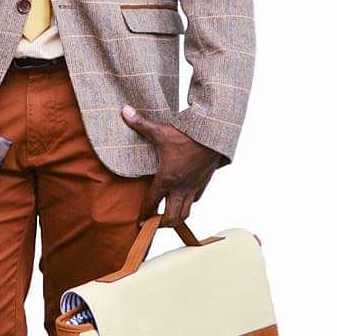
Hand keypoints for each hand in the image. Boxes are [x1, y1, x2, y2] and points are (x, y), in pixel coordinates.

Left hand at [121, 105, 223, 224]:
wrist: (213, 134)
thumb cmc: (186, 134)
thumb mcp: (160, 130)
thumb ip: (140, 123)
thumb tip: (123, 111)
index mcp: (167, 178)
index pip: (153, 201)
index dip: (145, 213)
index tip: (140, 221)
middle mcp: (181, 187)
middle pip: (173, 217)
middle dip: (162, 224)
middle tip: (153, 224)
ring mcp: (194, 186)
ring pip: (187, 212)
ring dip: (177, 217)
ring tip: (167, 217)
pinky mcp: (204, 182)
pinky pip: (196, 199)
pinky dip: (188, 203)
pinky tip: (183, 198)